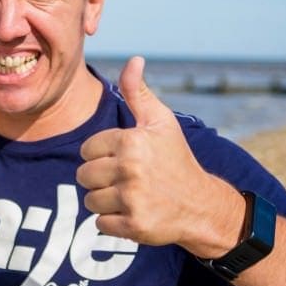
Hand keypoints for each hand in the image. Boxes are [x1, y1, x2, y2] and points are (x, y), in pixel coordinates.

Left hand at [76, 56, 241, 253]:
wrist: (202, 205)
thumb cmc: (175, 159)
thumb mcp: (161, 123)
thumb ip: (139, 92)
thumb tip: (134, 60)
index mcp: (131, 141)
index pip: (87, 149)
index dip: (102, 155)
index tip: (124, 159)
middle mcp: (130, 169)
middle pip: (83, 175)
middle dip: (100, 179)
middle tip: (127, 180)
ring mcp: (132, 199)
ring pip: (90, 200)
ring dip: (105, 201)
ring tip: (130, 196)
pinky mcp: (134, 226)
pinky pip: (100, 224)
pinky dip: (113, 222)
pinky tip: (134, 213)